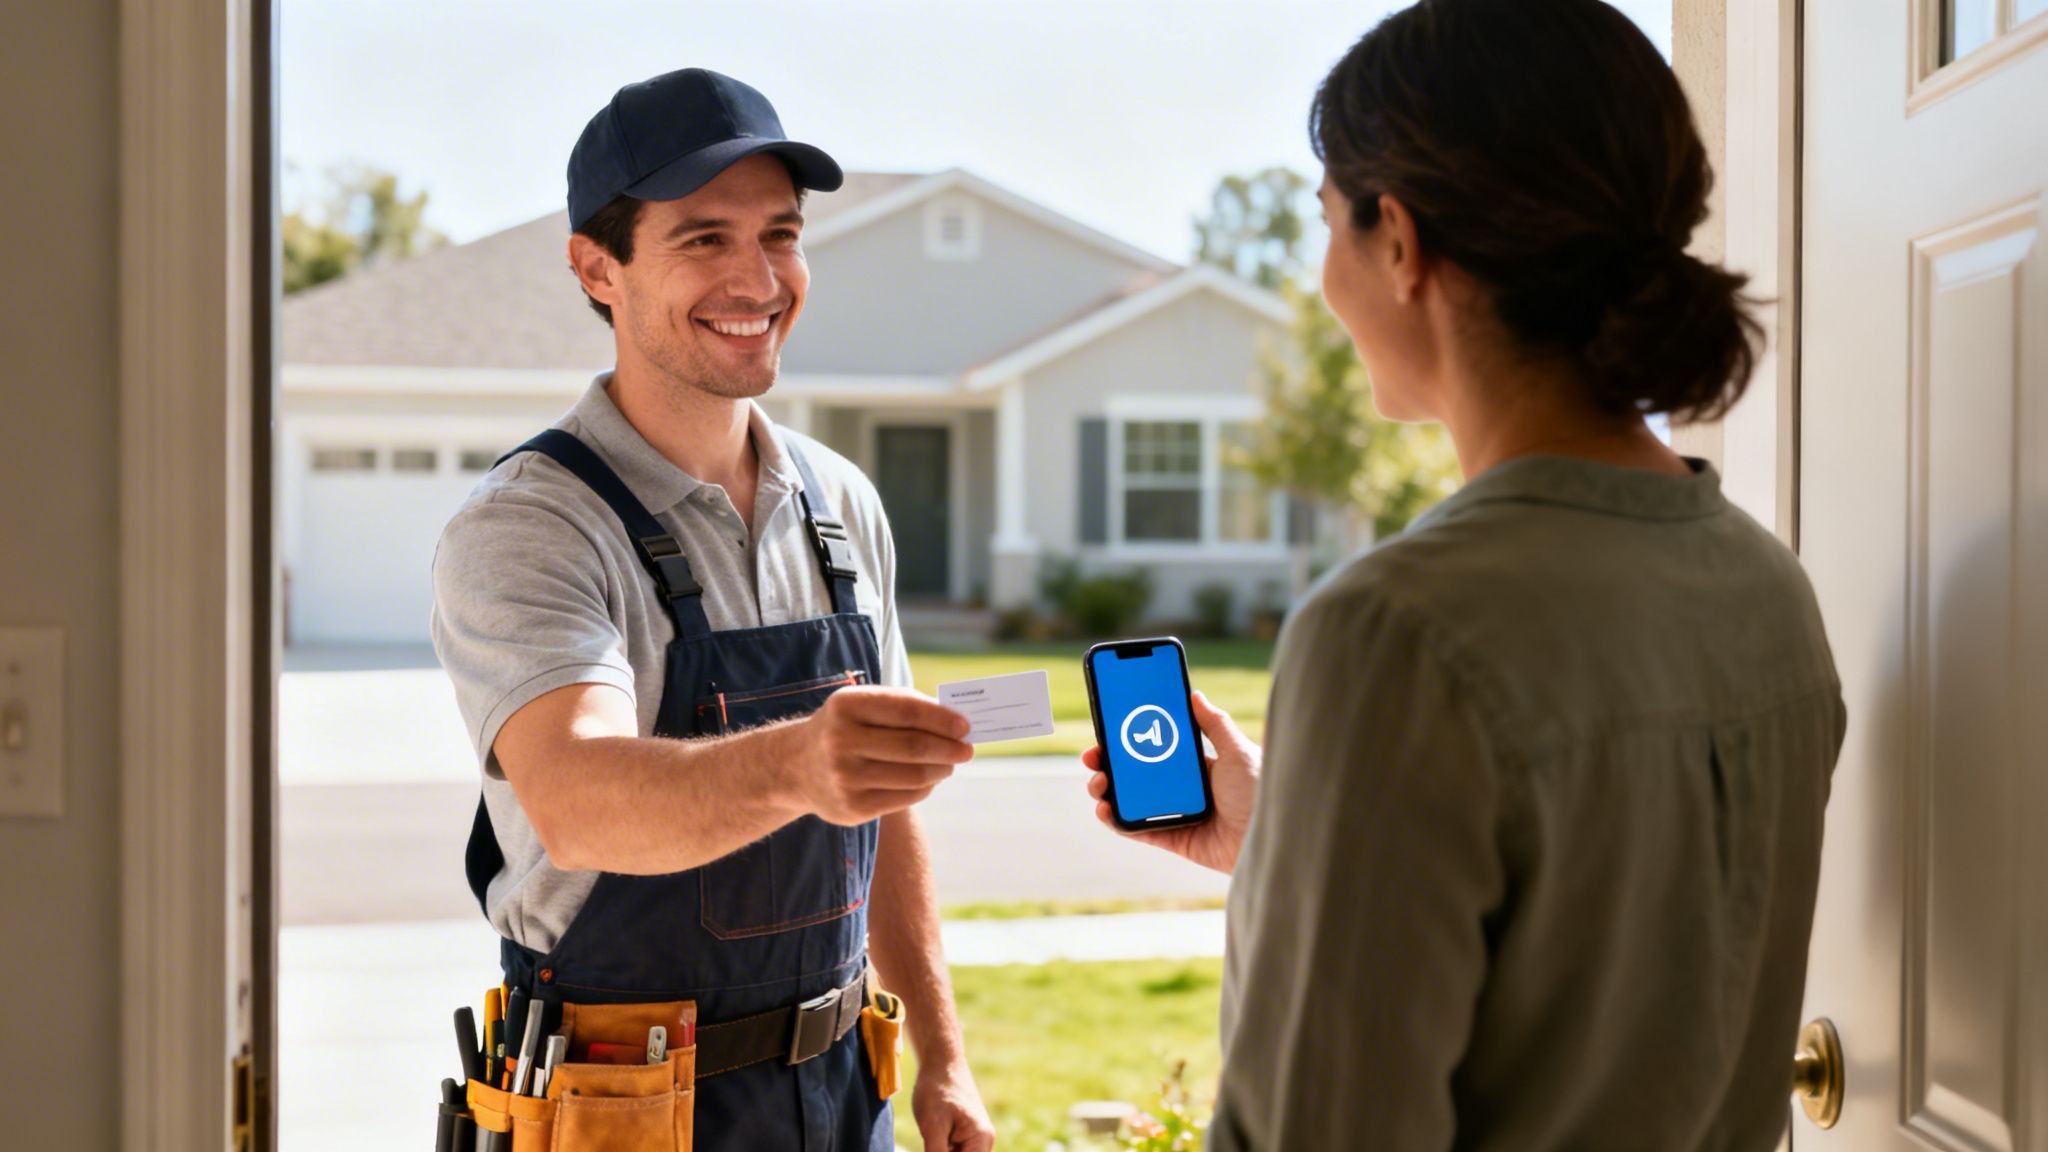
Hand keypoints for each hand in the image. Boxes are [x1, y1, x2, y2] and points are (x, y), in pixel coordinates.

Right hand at [785, 686, 973, 825]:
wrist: (795, 767)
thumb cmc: (845, 728)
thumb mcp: (862, 706)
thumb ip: (905, 707)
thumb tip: (955, 722)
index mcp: (846, 706)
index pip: (906, 710)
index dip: (942, 718)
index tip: (966, 726)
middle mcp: (840, 741)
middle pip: (914, 747)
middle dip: (949, 748)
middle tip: (967, 749)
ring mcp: (844, 778)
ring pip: (914, 776)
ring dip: (942, 769)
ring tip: (949, 764)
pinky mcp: (852, 808)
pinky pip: (905, 798)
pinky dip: (925, 788)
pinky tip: (928, 779)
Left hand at [911, 1056, 994, 1151]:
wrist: (940, 1062)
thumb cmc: (936, 1090)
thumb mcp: (932, 1127)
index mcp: (981, 1140)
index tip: (932, 1148)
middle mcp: (984, 1142)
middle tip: (931, 1140)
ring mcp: (976, 1139)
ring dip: (940, 1151)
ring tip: (932, 1134)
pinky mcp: (966, 1135)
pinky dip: (941, 1150)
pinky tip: (931, 1138)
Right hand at [1083, 690, 1258, 873]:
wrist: (1272, 836)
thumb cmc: (1261, 791)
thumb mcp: (1239, 750)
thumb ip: (1215, 724)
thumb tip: (1195, 694)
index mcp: (1199, 765)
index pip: (1157, 746)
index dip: (1132, 737)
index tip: (1110, 725)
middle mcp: (1184, 788)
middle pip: (1137, 773)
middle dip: (1110, 762)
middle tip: (1092, 754)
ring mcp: (1176, 813)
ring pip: (1131, 799)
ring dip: (1107, 789)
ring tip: (1098, 781)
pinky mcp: (1173, 838)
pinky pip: (1137, 829)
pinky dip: (1116, 819)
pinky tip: (1104, 807)